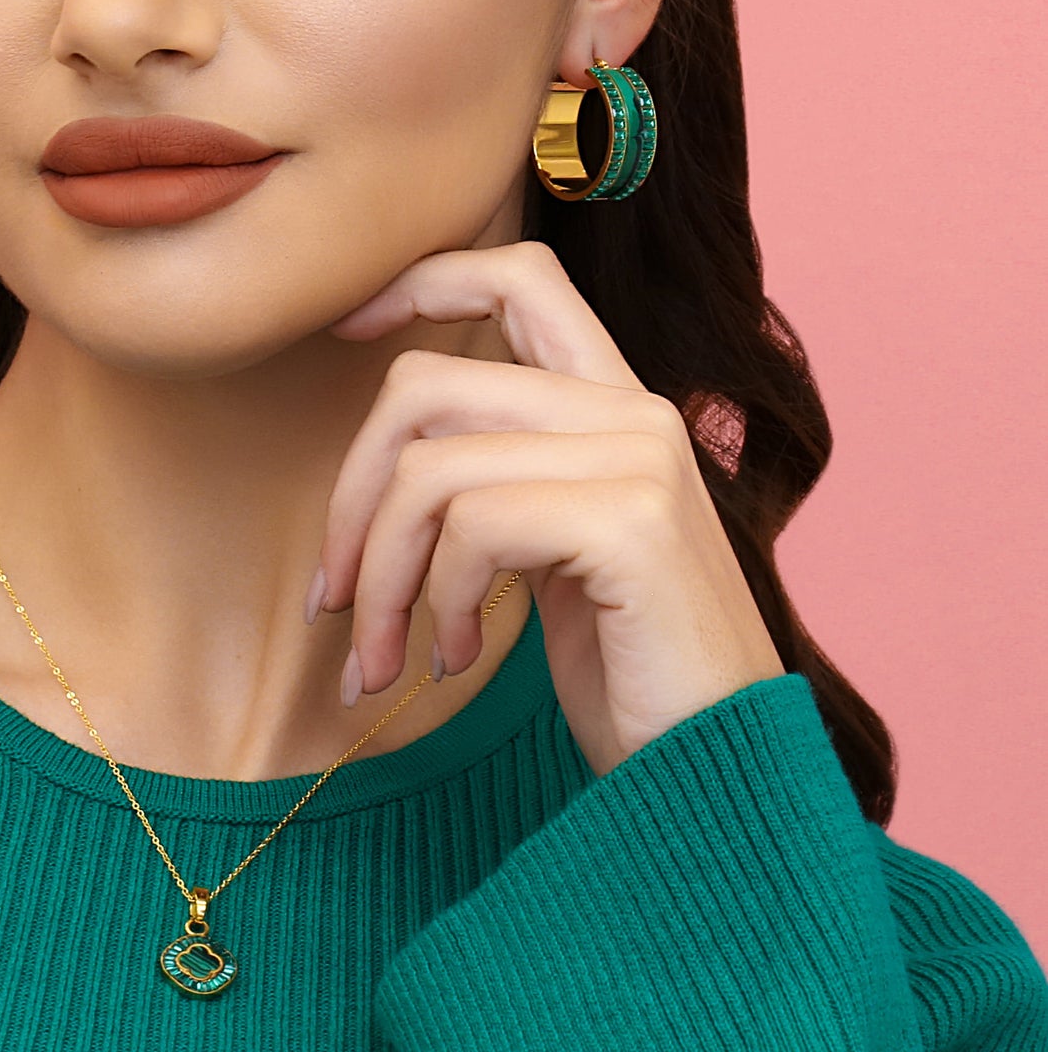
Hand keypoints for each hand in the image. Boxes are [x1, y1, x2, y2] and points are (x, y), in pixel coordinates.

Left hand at [314, 241, 785, 778]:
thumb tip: (374, 468)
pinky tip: (460, 658)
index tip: (342, 329)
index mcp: (615, 407)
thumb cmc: (629, 675)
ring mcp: (640, 460)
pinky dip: (437, 601)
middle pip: (424, 387)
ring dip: (380, 577)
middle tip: (335, 599)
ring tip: (385, 657)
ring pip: (429, 469)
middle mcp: (635, 412)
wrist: (717, 775)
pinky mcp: (631, 523)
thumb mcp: (551, 555)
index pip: (518, 276)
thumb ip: (499, 482)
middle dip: (351, 498)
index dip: (420, 282)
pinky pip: (472, 525)